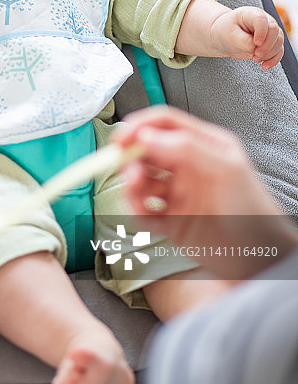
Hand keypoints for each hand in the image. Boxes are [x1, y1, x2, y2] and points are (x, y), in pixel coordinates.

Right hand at [113, 106, 297, 278]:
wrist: (261, 259)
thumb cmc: (253, 212)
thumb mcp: (224, 171)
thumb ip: (185, 149)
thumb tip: (146, 136)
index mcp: (204, 145)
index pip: (164, 124)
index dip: (140, 127)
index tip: (121, 139)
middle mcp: (188, 166)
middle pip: (147, 151)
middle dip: (131, 158)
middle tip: (126, 170)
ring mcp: (179, 194)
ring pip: (142, 181)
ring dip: (132, 185)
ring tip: (135, 191)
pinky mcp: (172, 221)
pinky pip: (144, 211)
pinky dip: (137, 210)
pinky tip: (143, 213)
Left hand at [210, 6, 283, 69]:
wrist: (225, 38)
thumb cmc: (225, 32)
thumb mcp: (229, 36)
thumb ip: (244, 42)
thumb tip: (256, 49)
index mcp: (251, 14)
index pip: (261, 20)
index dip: (261, 32)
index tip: (256, 44)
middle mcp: (264, 20)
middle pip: (274, 30)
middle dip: (267, 46)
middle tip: (255, 55)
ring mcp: (269, 31)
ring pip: (279, 41)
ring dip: (270, 54)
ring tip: (255, 59)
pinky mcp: (271, 42)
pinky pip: (279, 50)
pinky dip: (274, 59)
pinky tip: (265, 66)